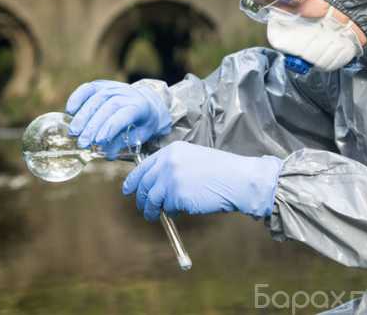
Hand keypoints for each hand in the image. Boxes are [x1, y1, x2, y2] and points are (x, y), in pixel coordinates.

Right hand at [65, 80, 171, 158]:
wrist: (146, 101)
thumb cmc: (142, 123)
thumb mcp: (139, 135)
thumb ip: (122, 143)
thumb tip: (106, 154)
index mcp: (139, 106)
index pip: (123, 114)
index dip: (109, 128)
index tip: (98, 141)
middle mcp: (126, 93)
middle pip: (107, 106)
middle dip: (92, 126)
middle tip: (82, 142)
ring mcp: (113, 87)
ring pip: (95, 98)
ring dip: (82, 116)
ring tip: (73, 132)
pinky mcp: (102, 84)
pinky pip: (88, 88)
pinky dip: (77, 98)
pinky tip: (69, 111)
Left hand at [122, 141, 282, 220]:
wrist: (238, 179)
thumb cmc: (221, 171)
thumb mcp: (193, 158)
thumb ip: (173, 166)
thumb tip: (157, 183)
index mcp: (171, 151)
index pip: (144, 166)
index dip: (133, 180)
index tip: (128, 190)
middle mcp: (168, 163)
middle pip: (145, 184)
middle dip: (142, 199)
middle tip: (143, 208)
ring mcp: (171, 180)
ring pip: (153, 199)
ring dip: (152, 210)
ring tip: (155, 215)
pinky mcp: (177, 196)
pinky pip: (169, 208)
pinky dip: (172, 212)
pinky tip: (181, 210)